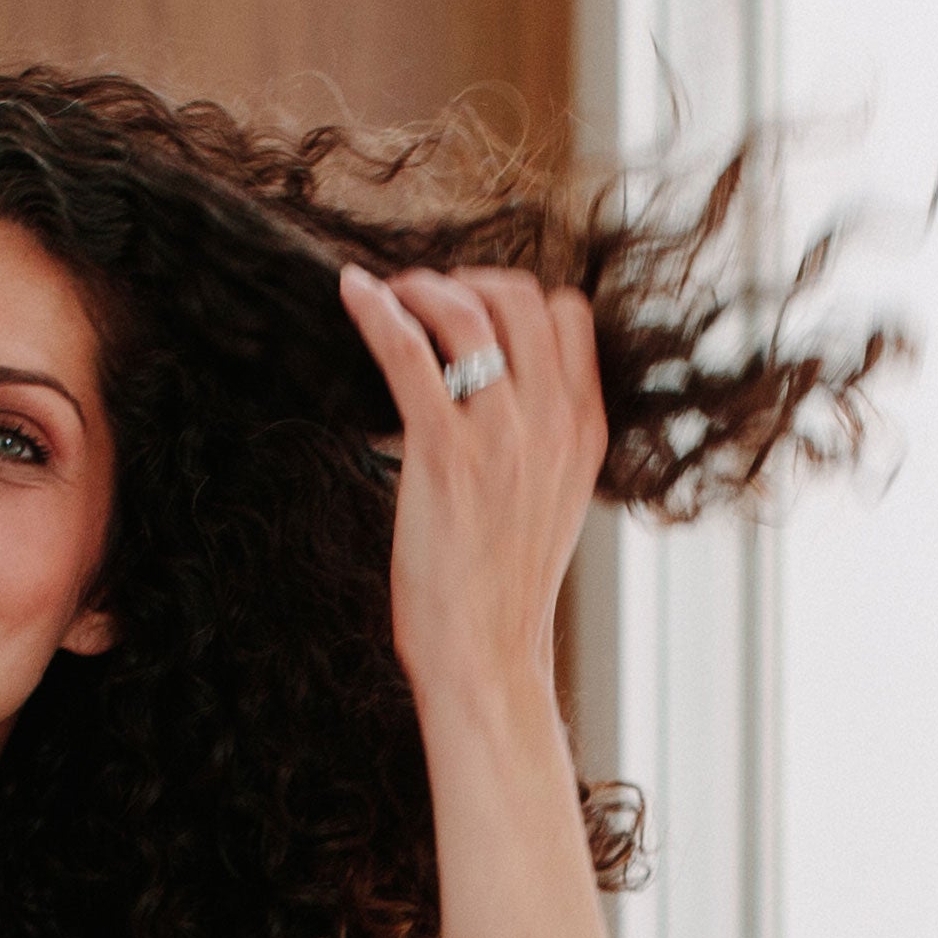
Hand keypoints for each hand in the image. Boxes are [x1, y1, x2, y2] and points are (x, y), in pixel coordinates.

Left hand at [336, 259, 605, 714]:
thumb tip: (500, 390)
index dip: (515, 296)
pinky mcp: (446, 455)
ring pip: (466, 311)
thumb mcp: (552, 500)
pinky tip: (353, 295)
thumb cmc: (504, 588)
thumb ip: (543, 438)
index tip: (474, 308)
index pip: (568, 315)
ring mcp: (503, 436)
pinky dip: (377, 312)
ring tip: (388, 297)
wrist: (487, 656)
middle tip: (424, 298)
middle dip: (466, 281)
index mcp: (584, 428)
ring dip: (419, 289)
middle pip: (520, 297)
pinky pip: (409, 353)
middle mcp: (553, 422)